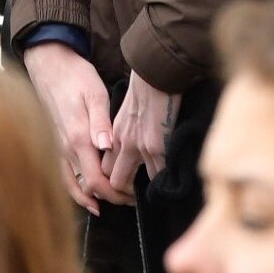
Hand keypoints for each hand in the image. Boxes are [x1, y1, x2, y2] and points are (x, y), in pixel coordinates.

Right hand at [23, 42, 118, 213]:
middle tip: (132, 199)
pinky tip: (88, 194)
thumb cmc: (75, 77)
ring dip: (93, 198)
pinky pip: (64, 176)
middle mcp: (66, 150)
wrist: (50, 65)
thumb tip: (106, 148)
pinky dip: (77, 190)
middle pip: (88, 188)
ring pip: (73, 187)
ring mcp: (58, 149)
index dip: (116, 194)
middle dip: (111, 197)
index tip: (134, 196)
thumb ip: (101, 122)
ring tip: (113, 201)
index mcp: (78, 139)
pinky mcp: (55, 145)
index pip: (97, 182)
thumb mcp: (94, 93)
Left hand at [102, 72, 178, 195]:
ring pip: (135, 183)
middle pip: (115, 182)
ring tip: (152, 192)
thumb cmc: (144, 89)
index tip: (125, 188)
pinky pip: (159, 175)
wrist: (156, 74)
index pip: (105, 170)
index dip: (112, 183)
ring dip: (143, 190)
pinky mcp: (157, 147)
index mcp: (114, 137)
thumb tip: (119, 150)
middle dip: (123, 195)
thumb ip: (120, 133)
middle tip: (136, 198)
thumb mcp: (125, 113)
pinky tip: (168, 181)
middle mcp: (123, 145)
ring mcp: (140, 148)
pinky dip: (163, 180)